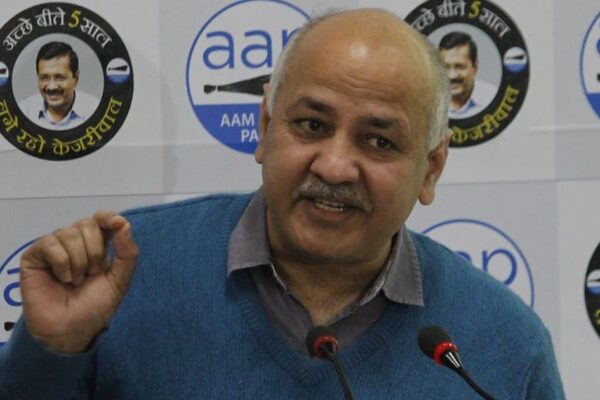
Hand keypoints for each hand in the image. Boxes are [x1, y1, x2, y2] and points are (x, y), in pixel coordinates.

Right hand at [19, 211, 138, 353]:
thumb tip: (124, 223)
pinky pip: (50, 244)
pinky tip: (63, 278)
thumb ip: (127, 253)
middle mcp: (75, 243)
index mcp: (96, 245)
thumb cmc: (95, 306)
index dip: (108, 217)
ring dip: (79, 261)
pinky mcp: (34, 256)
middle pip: (88, 224)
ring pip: (69, 233)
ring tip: (76, 281)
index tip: (117, 223)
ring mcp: (54, 248)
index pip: (101, 219)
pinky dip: (62, 262)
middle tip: (92, 274)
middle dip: (96, 252)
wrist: (72, 329)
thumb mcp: (119, 281)